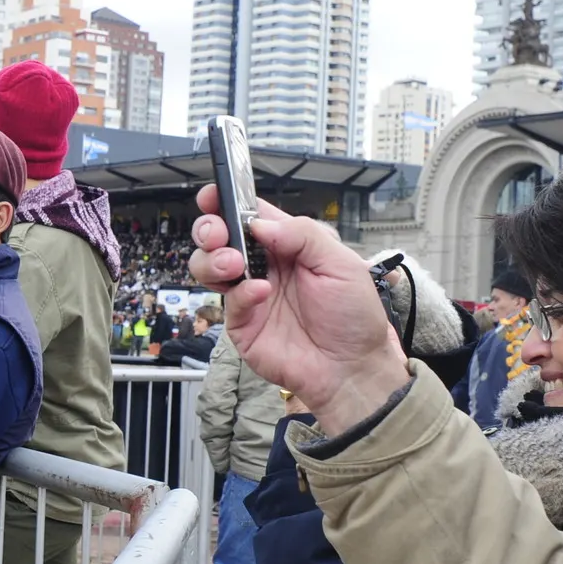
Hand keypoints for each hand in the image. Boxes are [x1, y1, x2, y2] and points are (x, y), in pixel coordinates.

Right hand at [188, 183, 409, 434]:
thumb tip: (260, 223)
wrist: (351, 368)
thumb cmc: (353, 316)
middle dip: (209, 228)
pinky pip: (227, 301)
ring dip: (213, 259)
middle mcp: (263, 265)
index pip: (249, 214)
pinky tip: (261, 293)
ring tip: (234, 264)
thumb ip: (302, 235)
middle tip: (217, 233)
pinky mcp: (242, 323)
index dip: (226, 201)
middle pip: (219, 237)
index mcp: (286, 244)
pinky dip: (240, 293)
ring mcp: (248, 294)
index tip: (212, 195)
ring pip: (209, 266)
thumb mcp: (341, 264)